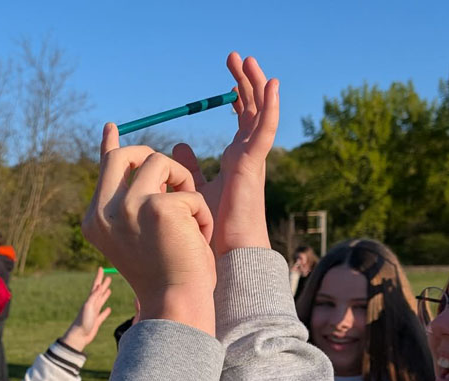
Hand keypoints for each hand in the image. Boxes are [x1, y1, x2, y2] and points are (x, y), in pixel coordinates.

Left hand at [61, 267, 113, 350]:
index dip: (99, 277)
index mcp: (90, 300)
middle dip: (104, 284)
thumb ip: (93, 297)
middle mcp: (92, 305)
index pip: (95, 286)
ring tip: (109, 290)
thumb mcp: (88, 307)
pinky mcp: (96, 322)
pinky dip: (106, 311)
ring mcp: (94, 313)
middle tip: (109, 277)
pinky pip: (103, 314)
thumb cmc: (82, 322)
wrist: (79, 336)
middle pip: (99, 292)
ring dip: (105, 295)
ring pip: (101, 302)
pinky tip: (109, 309)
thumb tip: (99, 285)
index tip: (101, 268)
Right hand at [84, 126, 215, 334]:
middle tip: (177, 181)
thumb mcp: (140, 235)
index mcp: (96, 220)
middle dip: (156, 159)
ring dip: (185, 186)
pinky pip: (189, 192)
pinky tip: (197, 240)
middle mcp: (105, 211)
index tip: (111, 127)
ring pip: (161, 162)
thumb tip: (137, 166)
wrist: (176, 304)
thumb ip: (131, 201)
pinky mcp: (158, 207)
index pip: (104, 169)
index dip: (110, 146)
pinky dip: (202, 215)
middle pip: (127, 155)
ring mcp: (129, 207)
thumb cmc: (164, 274)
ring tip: (192, 221)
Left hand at [172, 52, 279, 257]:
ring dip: (255, 84)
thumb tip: (177, 146)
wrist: (225, 255)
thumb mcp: (195, 189)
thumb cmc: (213, 230)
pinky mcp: (253, 164)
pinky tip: (271, 84)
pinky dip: (269, 106)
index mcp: (238, 160)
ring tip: (246, 59)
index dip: (238, 98)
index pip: (242, 121)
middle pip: (252, 110)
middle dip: (245, 83)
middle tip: (235, 57)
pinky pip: (265, 129)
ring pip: (260, 113)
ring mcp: (253, 159)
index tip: (229, 80)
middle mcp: (248, 156)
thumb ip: (189, 167)